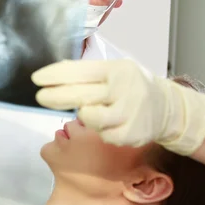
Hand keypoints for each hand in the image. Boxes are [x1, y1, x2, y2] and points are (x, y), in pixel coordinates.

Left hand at [31, 59, 204, 155]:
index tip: (37, 78)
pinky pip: (103, 135)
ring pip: (90, 117)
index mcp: (116, 69)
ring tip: (91, 110)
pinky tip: (110, 123)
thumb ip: (90, 73)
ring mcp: (128, 112)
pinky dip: (101, 130)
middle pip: (80, 94)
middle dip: (56, 96)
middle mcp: (123, 88)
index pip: (80, 70)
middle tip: (40, 96)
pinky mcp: (130, 134)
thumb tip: (55, 75)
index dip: (56, 75)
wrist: (168, 108)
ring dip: (85, 115)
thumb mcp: (116, 71)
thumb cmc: (133, 87)